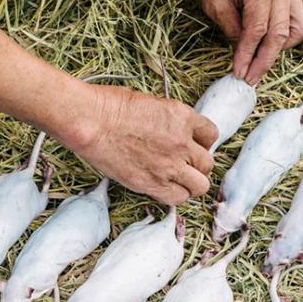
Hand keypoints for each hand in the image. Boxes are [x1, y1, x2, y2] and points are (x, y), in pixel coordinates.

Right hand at [64, 82, 217, 204]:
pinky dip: (175, 196)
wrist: (91, 122)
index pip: (211, 135)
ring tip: (176, 180)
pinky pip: (178, 198)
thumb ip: (168, 120)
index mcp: (183, 117)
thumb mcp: (150, 103)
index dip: (201, 142)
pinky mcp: (152, 184)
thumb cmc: (110, 106)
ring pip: (200, 185)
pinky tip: (164, 188)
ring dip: (191, 183)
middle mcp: (182, 143)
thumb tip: (170, 131)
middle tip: (182, 165)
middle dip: (197, 165)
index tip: (191, 145)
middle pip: (207, 163)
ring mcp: (169, 166)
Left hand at [192, 0, 302, 83]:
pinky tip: (268, 41)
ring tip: (260, 57)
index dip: (248, 55)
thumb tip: (246, 56)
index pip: (258, 30)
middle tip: (250, 77)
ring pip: (299, 28)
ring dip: (281, 47)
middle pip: (281, 33)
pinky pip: (299, 19)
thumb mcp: (214, 4)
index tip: (240, 73)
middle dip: (265, 60)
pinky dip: (286, 34)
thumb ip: (233, 31)